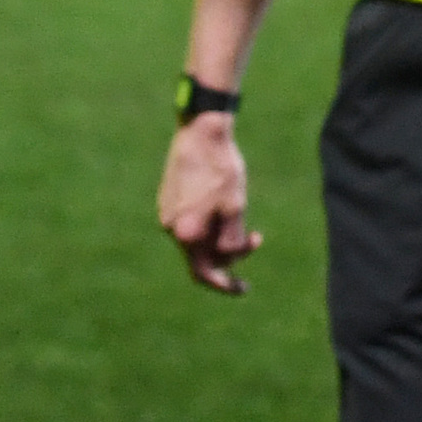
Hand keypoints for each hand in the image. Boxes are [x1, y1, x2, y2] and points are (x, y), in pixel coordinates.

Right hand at [158, 112, 263, 293]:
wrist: (200, 132)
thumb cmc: (221, 169)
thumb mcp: (235, 207)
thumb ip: (231, 241)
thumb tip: (226, 261)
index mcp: (186, 234)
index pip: (204, 273)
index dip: (224, 285)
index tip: (244, 289)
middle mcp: (171, 228)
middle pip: (201, 256)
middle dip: (228, 255)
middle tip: (254, 238)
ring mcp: (167, 213)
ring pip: (196, 238)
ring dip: (219, 236)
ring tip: (241, 214)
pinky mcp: (168, 200)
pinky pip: (190, 222)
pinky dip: (208, 223)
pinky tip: (223, 203)